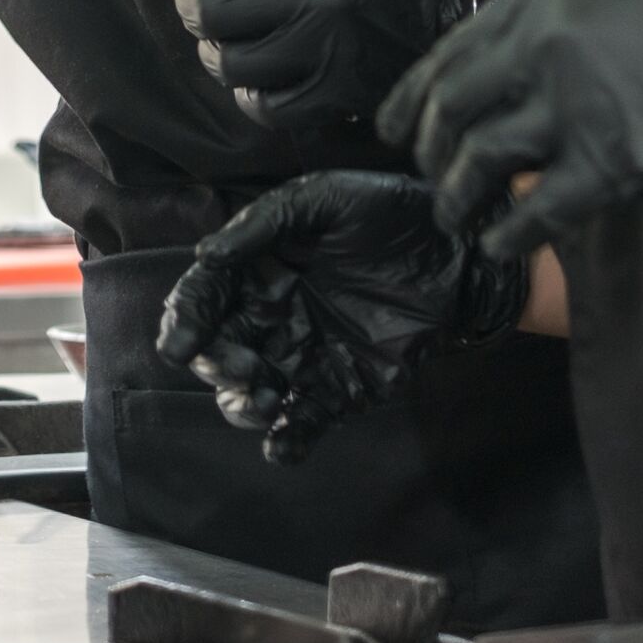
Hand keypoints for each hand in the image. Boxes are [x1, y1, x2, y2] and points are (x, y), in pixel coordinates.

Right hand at [154, 171, 526, 463]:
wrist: (460, 253)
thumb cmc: (390, 213)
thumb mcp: (324, 198)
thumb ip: (263, 224)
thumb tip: (206, 255)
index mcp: (257, 270)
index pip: (202, 298)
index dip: (184, 321)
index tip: (183, 344)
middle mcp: (270, 316)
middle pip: (214, 353)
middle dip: (215, 365)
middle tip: (243, 365)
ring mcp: (302, 357)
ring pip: (246, 396)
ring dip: (241, 405)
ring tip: (266, 397)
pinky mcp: (339, 389)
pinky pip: (300, 426)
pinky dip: (284, 443)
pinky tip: (282, 444)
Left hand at [162, 0, 473, 133]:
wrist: (451, 0)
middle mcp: (317, 0)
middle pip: (214, 14)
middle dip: (192, 5)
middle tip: (198, 0)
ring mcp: (326, 52)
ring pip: (231, 63)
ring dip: (215, 51)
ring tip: (225, 36)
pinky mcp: (336, 94)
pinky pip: (265, 106)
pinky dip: (249, 92)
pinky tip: (256, 72)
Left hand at [379, 0, 642, 262]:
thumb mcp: (626, 3)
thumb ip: (563, 35)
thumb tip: (512, 84)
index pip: (455, 51)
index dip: (414, 95)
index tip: (390, 126)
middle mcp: (549, 43)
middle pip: (455, 106)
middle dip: (431, 150)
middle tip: (430, 180)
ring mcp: (578, 103)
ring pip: (482, 159)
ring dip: (459, 197)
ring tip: (458, 220)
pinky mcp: (614, 161)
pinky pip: (534, 208)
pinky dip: (508, 233)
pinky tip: (503, 247)